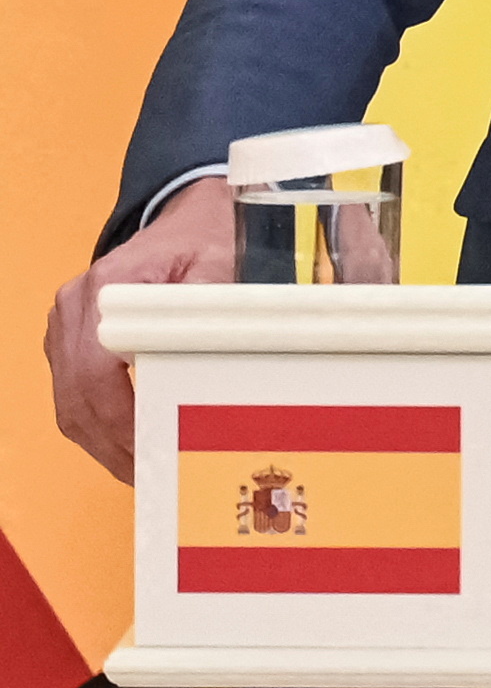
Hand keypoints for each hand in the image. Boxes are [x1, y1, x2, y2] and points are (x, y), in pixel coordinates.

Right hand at [46, 183, 236, 481]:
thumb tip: (210, 353)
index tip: (151, 447)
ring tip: (142, 468)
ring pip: (71, 402)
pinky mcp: (73, 338)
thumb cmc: (210, 235)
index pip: (94, 370)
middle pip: (77, 395)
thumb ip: (212, 307)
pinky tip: (130, 445)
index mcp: (108, 286)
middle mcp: (76, 307)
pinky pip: (76, 393)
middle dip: (112, 442)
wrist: (192, 214)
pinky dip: (100, 424)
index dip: (120, 418)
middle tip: (150, 473)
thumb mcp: (224, 260)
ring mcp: (68, 324)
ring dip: (103, 441)